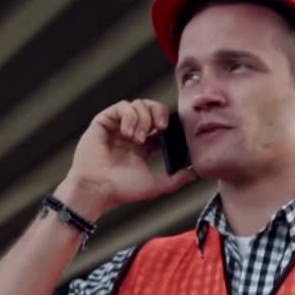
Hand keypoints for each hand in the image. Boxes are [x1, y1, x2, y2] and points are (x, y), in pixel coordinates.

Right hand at [56, 99, 196, 219]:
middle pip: (150, 108)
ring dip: (143, 119)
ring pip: (137, 105)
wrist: (97, 190)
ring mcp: (116, 127)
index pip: (159, 123)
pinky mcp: (103, 122)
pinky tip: (127, 133)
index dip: (167, 122)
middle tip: (161, 127)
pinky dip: (129, 116)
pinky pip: (121, 107)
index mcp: (142, 146)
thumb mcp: (156, 185)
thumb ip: (177, 180)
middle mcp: (129, 133)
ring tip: (138, 139)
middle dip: (159, 113)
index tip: (170, 132)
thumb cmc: (121, 190)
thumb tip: (197, 173)